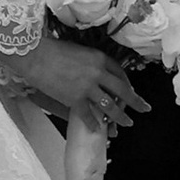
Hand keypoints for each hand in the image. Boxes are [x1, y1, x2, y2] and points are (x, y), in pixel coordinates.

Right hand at [20, 35, 143, 131]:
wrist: (35, 56)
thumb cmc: (53, 50)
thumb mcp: (79, 50)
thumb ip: (90, 62)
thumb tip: (97, 73)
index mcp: (99, 58)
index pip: (120, 72)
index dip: (127, 83)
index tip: (131, 91)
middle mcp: (98, 73)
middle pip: (122, 90)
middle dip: (135, 102)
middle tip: (144, 108)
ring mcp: (87, 88)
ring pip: (110, 106)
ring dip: (120, 117)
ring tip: (127, 124)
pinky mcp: (75, 99)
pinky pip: (88, 115)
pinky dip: (93, 124)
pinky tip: (97, 130)